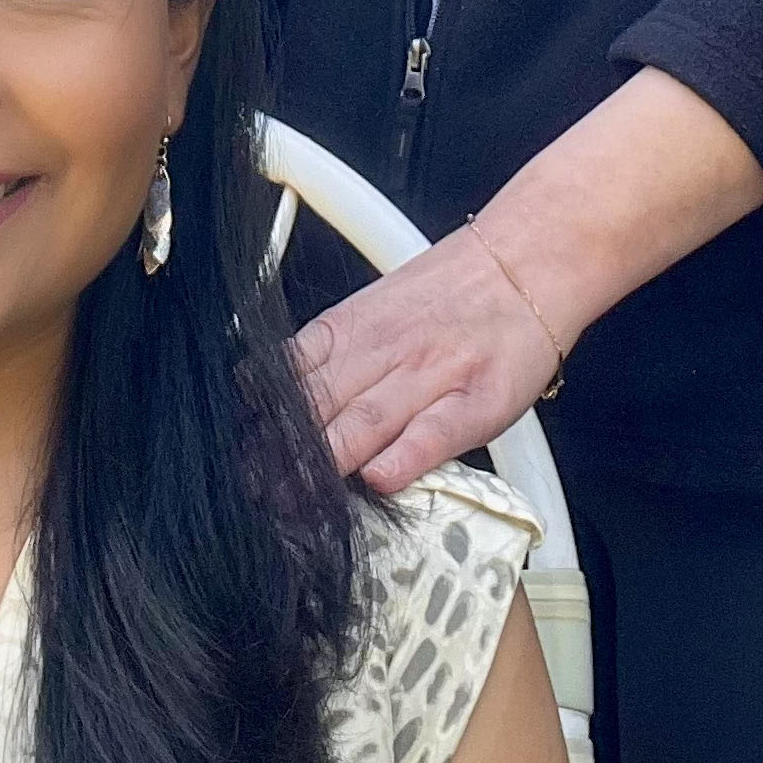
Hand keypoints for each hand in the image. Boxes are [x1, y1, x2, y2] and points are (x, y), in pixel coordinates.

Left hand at [291, 69, 762, 487]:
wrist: (527, 262)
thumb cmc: (452, 291)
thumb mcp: (378, 305)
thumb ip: (334, 349)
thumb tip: (272, 391)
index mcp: (354, 329)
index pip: (291, 373)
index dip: (261, 416)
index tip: (235, 452)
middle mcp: (385, 351)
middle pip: (320, 406)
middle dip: (280, 454)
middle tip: (253, 491)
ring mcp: (431, 375)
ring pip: (365, 421)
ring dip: (325, 463)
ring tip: (294, 500)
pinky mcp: (477, 399)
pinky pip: (435, 432)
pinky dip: (405, 456)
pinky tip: (378, 478)